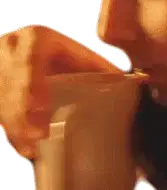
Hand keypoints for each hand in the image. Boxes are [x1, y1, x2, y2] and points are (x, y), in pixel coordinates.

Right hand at [0, 25, 129, 158]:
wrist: (21, 52)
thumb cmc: (55, 54)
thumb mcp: (72, 54)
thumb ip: (94, 67)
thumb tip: (131, 83)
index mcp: (35, 40)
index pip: (29, 60)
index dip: (31, 84)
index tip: (40, 106)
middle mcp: (10, 52)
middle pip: (12, 86)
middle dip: (23, 114)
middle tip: (39, 137)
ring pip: (2, 102)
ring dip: (17, 127)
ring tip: (34, 148)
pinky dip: (14, 132)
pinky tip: (28, 148)